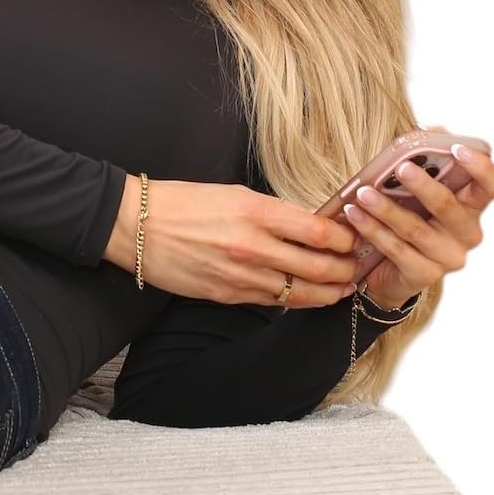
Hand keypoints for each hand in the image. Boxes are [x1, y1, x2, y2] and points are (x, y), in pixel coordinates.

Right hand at [107, 175, 363, 308]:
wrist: (136, 227)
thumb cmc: (181, 203)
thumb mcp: (233, 193)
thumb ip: (273, 211)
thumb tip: (309, 224)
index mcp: (257, 213)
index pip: (321, 233)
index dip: (346, 239)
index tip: (355, 238)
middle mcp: (254, 247)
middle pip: (320, 267)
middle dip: (346, 270)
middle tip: (357, 267)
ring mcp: (241, 276)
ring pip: (302, 293)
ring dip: (329, 292)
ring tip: (342, 288)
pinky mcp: (228, 295)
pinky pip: (273, 301)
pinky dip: (296, 299)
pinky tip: (307, 296)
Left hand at [344, 138, 493, 308]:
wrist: (388, 268)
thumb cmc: (407, 217)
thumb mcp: (415, 188)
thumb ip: (427, 159)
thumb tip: (431, 130)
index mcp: (471, 205)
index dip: (482, 167)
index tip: (459, 149)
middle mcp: (467, 232)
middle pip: (449, 206)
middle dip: (424, 186)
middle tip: (400, 168)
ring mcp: (449, 256)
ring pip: (416, 229)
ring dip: (386, 209)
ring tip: (363, 192)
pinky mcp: (425, 275)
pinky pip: (397, 249)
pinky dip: (373, 230)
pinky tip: (354, 215)